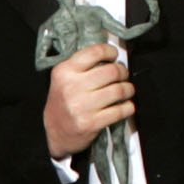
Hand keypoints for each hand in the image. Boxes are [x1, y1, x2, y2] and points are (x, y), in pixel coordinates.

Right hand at [41, 44, 133, 159]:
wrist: (56, 132)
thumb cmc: (63, 102)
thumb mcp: (63, 79)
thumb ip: (82, 66)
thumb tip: (111, 58)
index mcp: (64, 72)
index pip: (95, 52)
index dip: (110, 52)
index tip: (114, 56)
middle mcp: (71, 87)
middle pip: (112, 71)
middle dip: (123, 72)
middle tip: (122, 75)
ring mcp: (81, 106)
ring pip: (119, 90)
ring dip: (128, 89)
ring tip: (126, 90)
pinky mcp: (91, 123)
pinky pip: (120, 111)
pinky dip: (128, 107)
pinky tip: (126, 106)